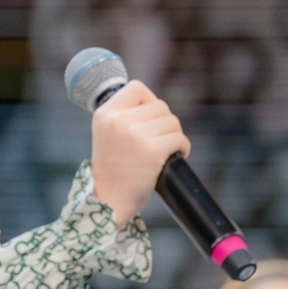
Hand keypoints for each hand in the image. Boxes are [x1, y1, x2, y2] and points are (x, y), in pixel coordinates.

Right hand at [90, 80, 190, 226]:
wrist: (109, 201)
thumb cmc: (112, 169)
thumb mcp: (107, 134)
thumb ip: (123, 116)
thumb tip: (154, 104)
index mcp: (105, 114)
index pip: (136, 88)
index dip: (149, 100)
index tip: (149, 119)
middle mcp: (119, 121)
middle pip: (160, 106)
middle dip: (165, 123)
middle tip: (160, 140)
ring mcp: (136, 135)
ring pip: (172, 121)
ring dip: (174, 136)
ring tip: (167, 149)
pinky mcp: (152, 151)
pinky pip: (179, 139)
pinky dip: (183, 147)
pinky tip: (176, 156)